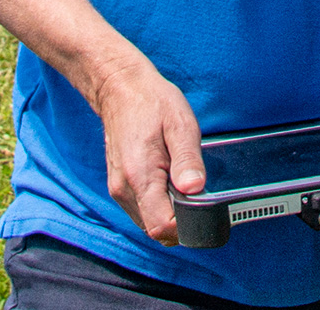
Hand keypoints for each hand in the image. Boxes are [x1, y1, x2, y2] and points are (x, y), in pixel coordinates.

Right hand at [82, 54, 204, 245]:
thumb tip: (195, 190)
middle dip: (181, 220)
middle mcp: (124, 190)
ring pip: (149, 223)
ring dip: (169, 212)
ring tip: (178, 178)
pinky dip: (159, 204)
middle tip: (192, 188)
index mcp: (139, 176)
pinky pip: (143, 211)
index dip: (187, 225)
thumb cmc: (151, 103)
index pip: (162, 227)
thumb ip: (188, 160)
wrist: (120, 89)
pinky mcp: (119, 188)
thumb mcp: (180, 124)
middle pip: (156, 230)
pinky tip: (167, 179)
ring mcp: (119, 190)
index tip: (200, 207)